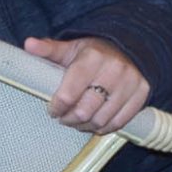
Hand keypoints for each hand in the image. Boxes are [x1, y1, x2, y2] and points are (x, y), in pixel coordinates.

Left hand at [26, 36, 150, 133]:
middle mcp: (113, 70)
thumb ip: (49, 50)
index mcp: (92, 57)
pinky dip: (105, 127)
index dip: (56, 107)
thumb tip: (29, 44)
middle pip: (84, 111)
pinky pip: (120, 121)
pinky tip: (95, 123)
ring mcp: (130, 83)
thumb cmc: (94, 52)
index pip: (68, 94)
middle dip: (69, 119)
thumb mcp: (71, 48)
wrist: (130, 47)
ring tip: (78, 121)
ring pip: (101, 120)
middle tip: (64, 118)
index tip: (52, 109)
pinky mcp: (142, 93)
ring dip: (85, 126)